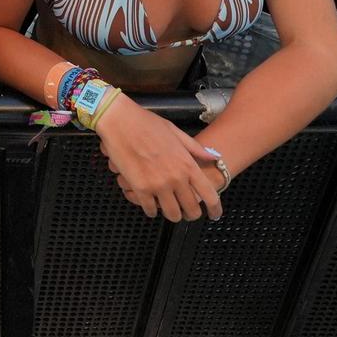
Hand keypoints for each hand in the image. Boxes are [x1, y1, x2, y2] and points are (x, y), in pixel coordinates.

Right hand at [93, 99, 224, 221]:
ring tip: (169, 208)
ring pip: (172, 215)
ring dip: (172, 214)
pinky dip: (151, 210)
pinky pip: (150, 210)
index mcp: (187, 164)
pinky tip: (150, 204)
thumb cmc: (148, 123)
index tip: (215, 215)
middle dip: (191, 215)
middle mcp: (176, 178)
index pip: (209, 195)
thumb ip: (195, 149)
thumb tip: (214, 157)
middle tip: (187, 213)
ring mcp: (158, 185)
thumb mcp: (176, 132)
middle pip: (192, 210)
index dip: (215, 209)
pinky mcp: (140, 188)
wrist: (121, 121)